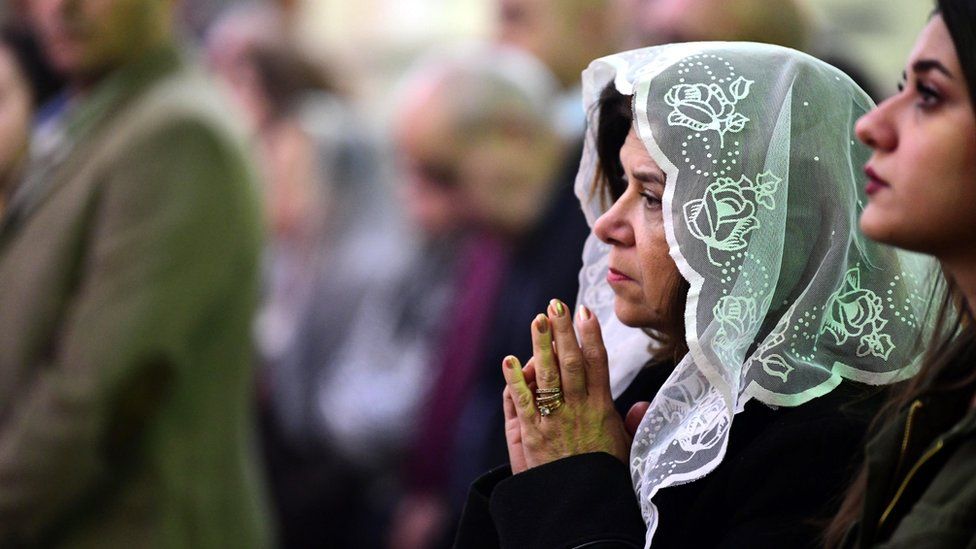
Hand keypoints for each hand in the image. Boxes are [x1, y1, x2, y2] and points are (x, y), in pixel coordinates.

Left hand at [502, 300, 631, 473]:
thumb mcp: (625, 450)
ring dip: (541, 345)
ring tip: (537, 320)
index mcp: (602, 409)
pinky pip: (523, 403)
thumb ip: (632, 425)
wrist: (583, 507)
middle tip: (556, 304)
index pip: (597, 365)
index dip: (590, 337)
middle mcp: (579, 410)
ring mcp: (555, 420)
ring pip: (547, 376)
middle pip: (571, 362)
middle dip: (563, 331)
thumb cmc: (603, 477)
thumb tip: (641, 404)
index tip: (585, 313)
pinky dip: (515, 380)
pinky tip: (508, 361)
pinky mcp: (533, 435)